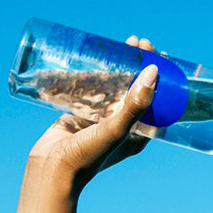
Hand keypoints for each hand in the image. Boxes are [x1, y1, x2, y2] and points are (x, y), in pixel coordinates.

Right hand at [27, 36, 164, 190]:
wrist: (51, 170)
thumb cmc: (88, 156)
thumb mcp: (116, 129)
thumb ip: (136, 103)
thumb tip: (154, 71)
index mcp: (139, 134)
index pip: (158, 101)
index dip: (162, 77)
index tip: (160, 54)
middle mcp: (123, 125)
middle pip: (136, 88)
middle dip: (139, 64)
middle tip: (137, 42)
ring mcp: (102, 119)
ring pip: (115, 85)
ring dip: (119, 64)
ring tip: (122, 43)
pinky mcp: (82, 113)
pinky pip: (92, 89)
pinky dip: (95, 73)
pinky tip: (96, 56)